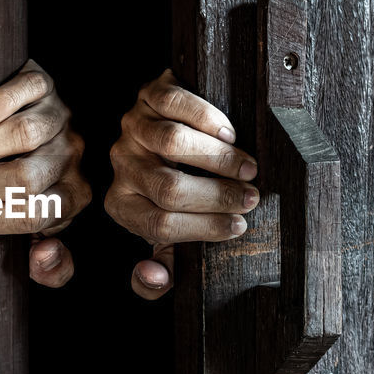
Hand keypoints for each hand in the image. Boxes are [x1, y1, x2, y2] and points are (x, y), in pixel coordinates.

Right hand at [0, 60, 90, 286]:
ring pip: (26, 134)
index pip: (36, 214)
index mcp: (74, 196)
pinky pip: (29, 88)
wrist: (47, 125)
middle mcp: (72, 156)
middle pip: (27, 177)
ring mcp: (60, 117)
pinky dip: (0, 102)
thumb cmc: (39, 184)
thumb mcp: (47, 230)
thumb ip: (52, 265)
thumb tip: (43, 259)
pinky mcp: (45, 84)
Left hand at [105, 69, 258, 298]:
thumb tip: (154, 278)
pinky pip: (173, 103)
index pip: (160, 225)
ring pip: (173, 144)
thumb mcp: (170, 231)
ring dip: (218, 158)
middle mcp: (122, 166)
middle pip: (168, 188)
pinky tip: (229, 132)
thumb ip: (165, 266)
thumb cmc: (179, 189)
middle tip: (251, 197)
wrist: (175, 129)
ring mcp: (132, 128)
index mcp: (123, 206)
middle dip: (216, 196)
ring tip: (248, 166)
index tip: (240, 225)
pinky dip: (206, 118)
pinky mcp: (147, 94)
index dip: (204, 228)